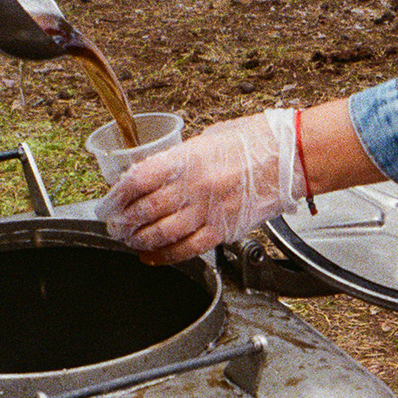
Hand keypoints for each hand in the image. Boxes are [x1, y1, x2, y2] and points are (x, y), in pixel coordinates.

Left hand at [103, 110, 302, 264]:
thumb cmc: (253, 143)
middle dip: (123, 221)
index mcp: (186, 159)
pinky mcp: (223, 230)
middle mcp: (194, 186)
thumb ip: (179, 159)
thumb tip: (153, 174)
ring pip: (161, 233)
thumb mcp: (206, 140)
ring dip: (140, 239)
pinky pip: (187, 249)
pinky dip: (165, 256)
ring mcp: (209, 210)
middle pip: (144, 210)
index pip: (138, 180)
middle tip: (113, 225)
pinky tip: (152, 257)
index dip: (116, 195)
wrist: (289, 156)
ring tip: (129, 240)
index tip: (108, 202)